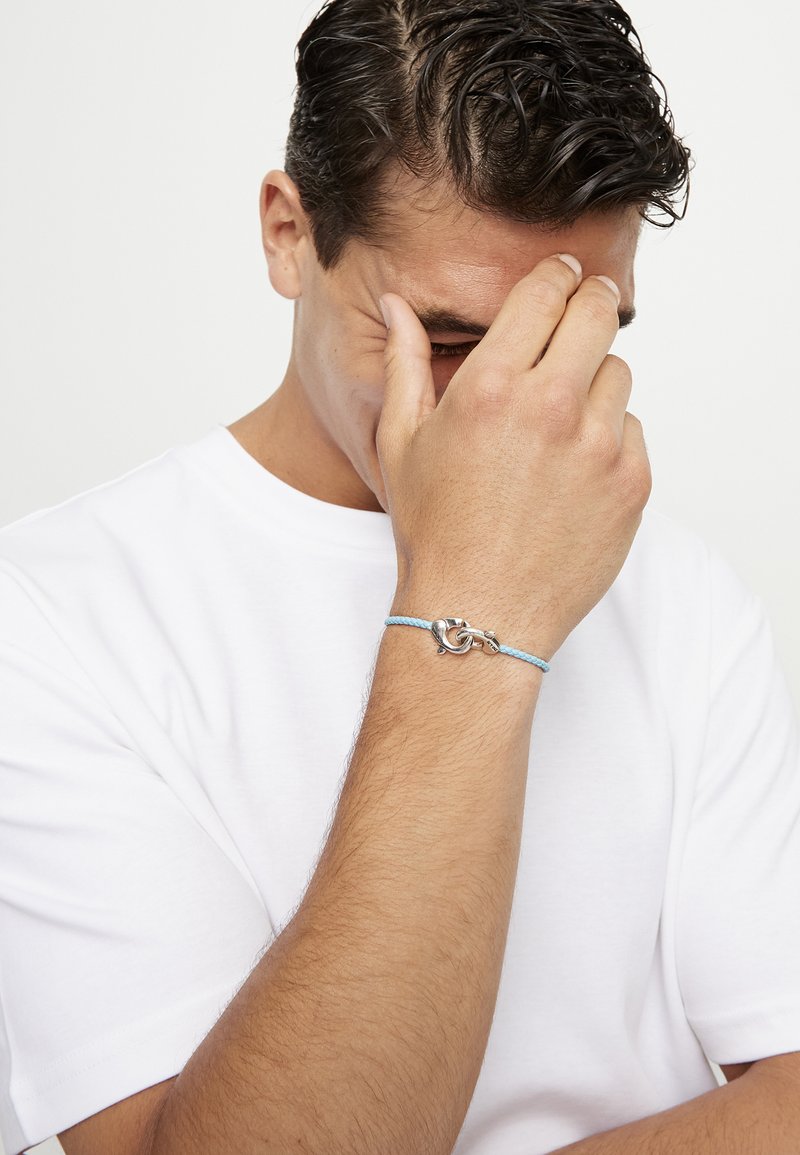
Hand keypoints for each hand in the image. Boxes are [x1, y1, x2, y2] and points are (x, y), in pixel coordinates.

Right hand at [375, 254, 650, 661]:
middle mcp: (552, 407)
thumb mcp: (402, 443)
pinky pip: (632, 430)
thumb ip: (404, 363)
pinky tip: (574, 468)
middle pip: (596, 313)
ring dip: (594, 379)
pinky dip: (610, 437)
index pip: (544, 292)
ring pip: (617, 373)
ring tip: (561, 418)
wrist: (479, 613)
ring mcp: (599, 447)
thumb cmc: (434, 532)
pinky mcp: (631, 483)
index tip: (561, 275)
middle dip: (589, 302)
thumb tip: (399, 306)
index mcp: (491, 386)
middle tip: (582, 309)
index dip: (555, 275)